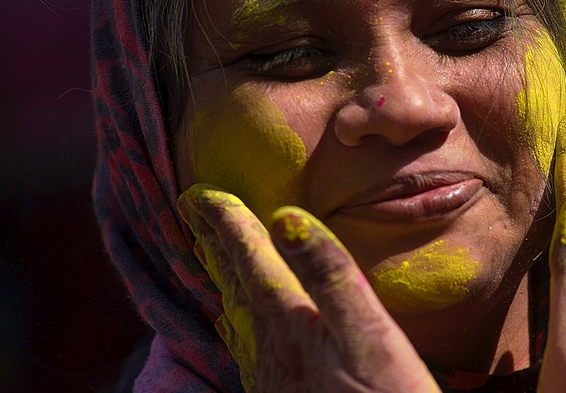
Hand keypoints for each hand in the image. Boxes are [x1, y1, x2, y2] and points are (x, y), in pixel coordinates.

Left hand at [178, 186, 438, 392]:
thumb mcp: (368, 333)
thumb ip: (329, 275)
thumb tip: (287, 220)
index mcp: (292, 323)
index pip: (252, 260)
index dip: (229, 224)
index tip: (202, 194)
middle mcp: (272, 348)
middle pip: (238, 285)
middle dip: (217, 244)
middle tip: (194, 211)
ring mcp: (274, 375)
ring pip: (240, 315)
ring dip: (226, 277)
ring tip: (212, 252)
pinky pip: (250, 343)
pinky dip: (241, 316)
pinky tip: (242, 323)